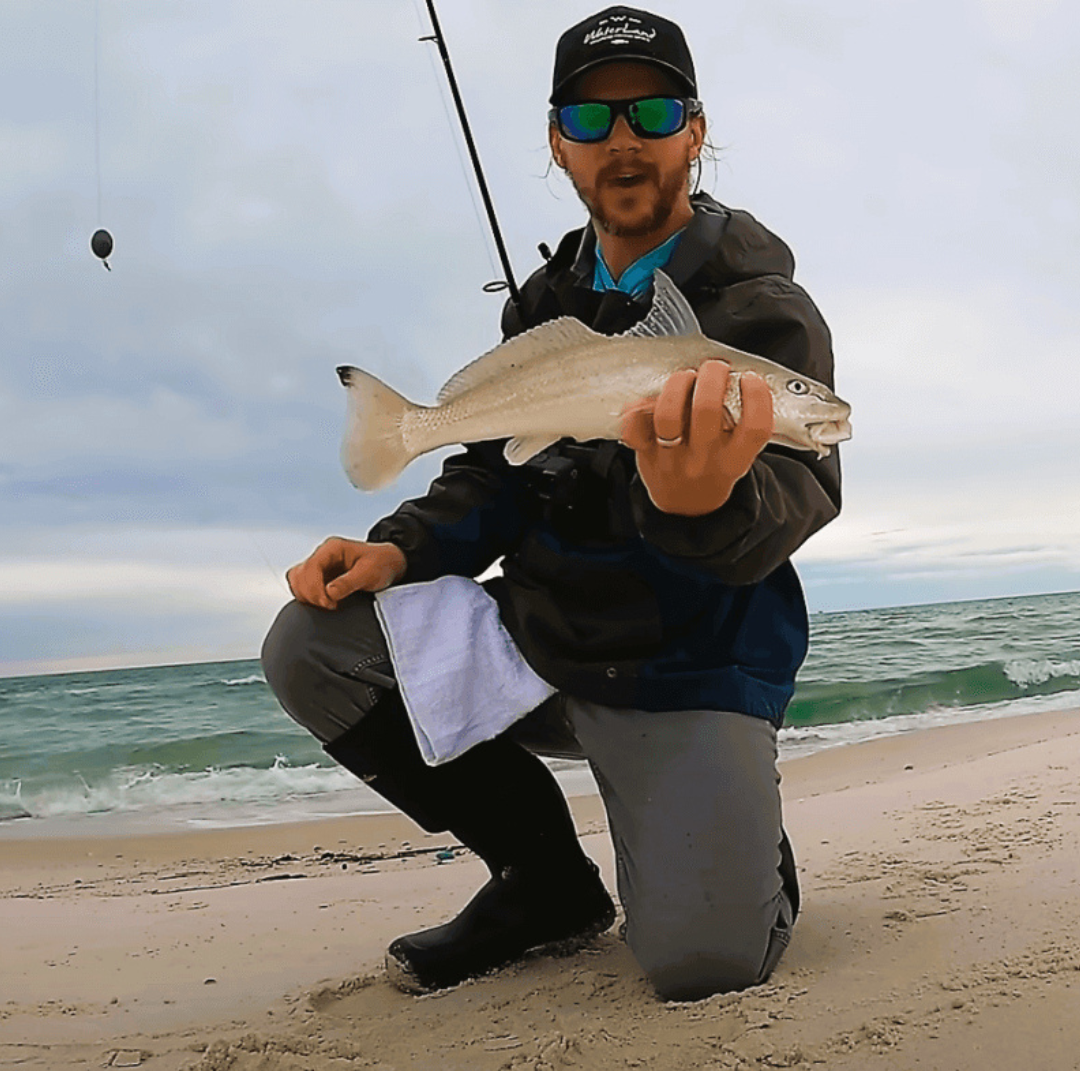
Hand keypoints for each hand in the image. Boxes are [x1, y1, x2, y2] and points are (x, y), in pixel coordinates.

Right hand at [286, 537, 406, 608]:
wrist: (389, 564)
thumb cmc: (381, 564)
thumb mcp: (369, 573)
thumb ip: (348, 582)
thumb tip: (328, 592)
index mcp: (332, 549)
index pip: (311, 567)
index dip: (315, 588)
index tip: (328, 603)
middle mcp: (322, 556)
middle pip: (299, 574)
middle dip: (311, 594)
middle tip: (330, 606)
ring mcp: (319, 567)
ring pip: (297, 580)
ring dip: (307, 596)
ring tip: (327, 605)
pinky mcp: (319, 578)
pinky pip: (302, 587)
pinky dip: (308, 597)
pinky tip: (324, 603)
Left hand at [619, 360, 772, 516]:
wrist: (686, 505)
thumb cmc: (713, 469)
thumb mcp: (738, 454)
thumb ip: (742, 423)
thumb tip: (735, 377)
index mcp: (733, 461)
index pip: (754, 427)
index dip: (757, 396)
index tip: (750, 379)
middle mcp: (702, 460)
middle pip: (706, 410)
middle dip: (711, 376)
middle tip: (715, 368)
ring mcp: (671, 458)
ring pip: (668, 414)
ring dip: (677, 384)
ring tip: (686, 376)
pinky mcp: (645, 454)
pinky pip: (635, 426)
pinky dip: (639, 407)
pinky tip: (652, 398)